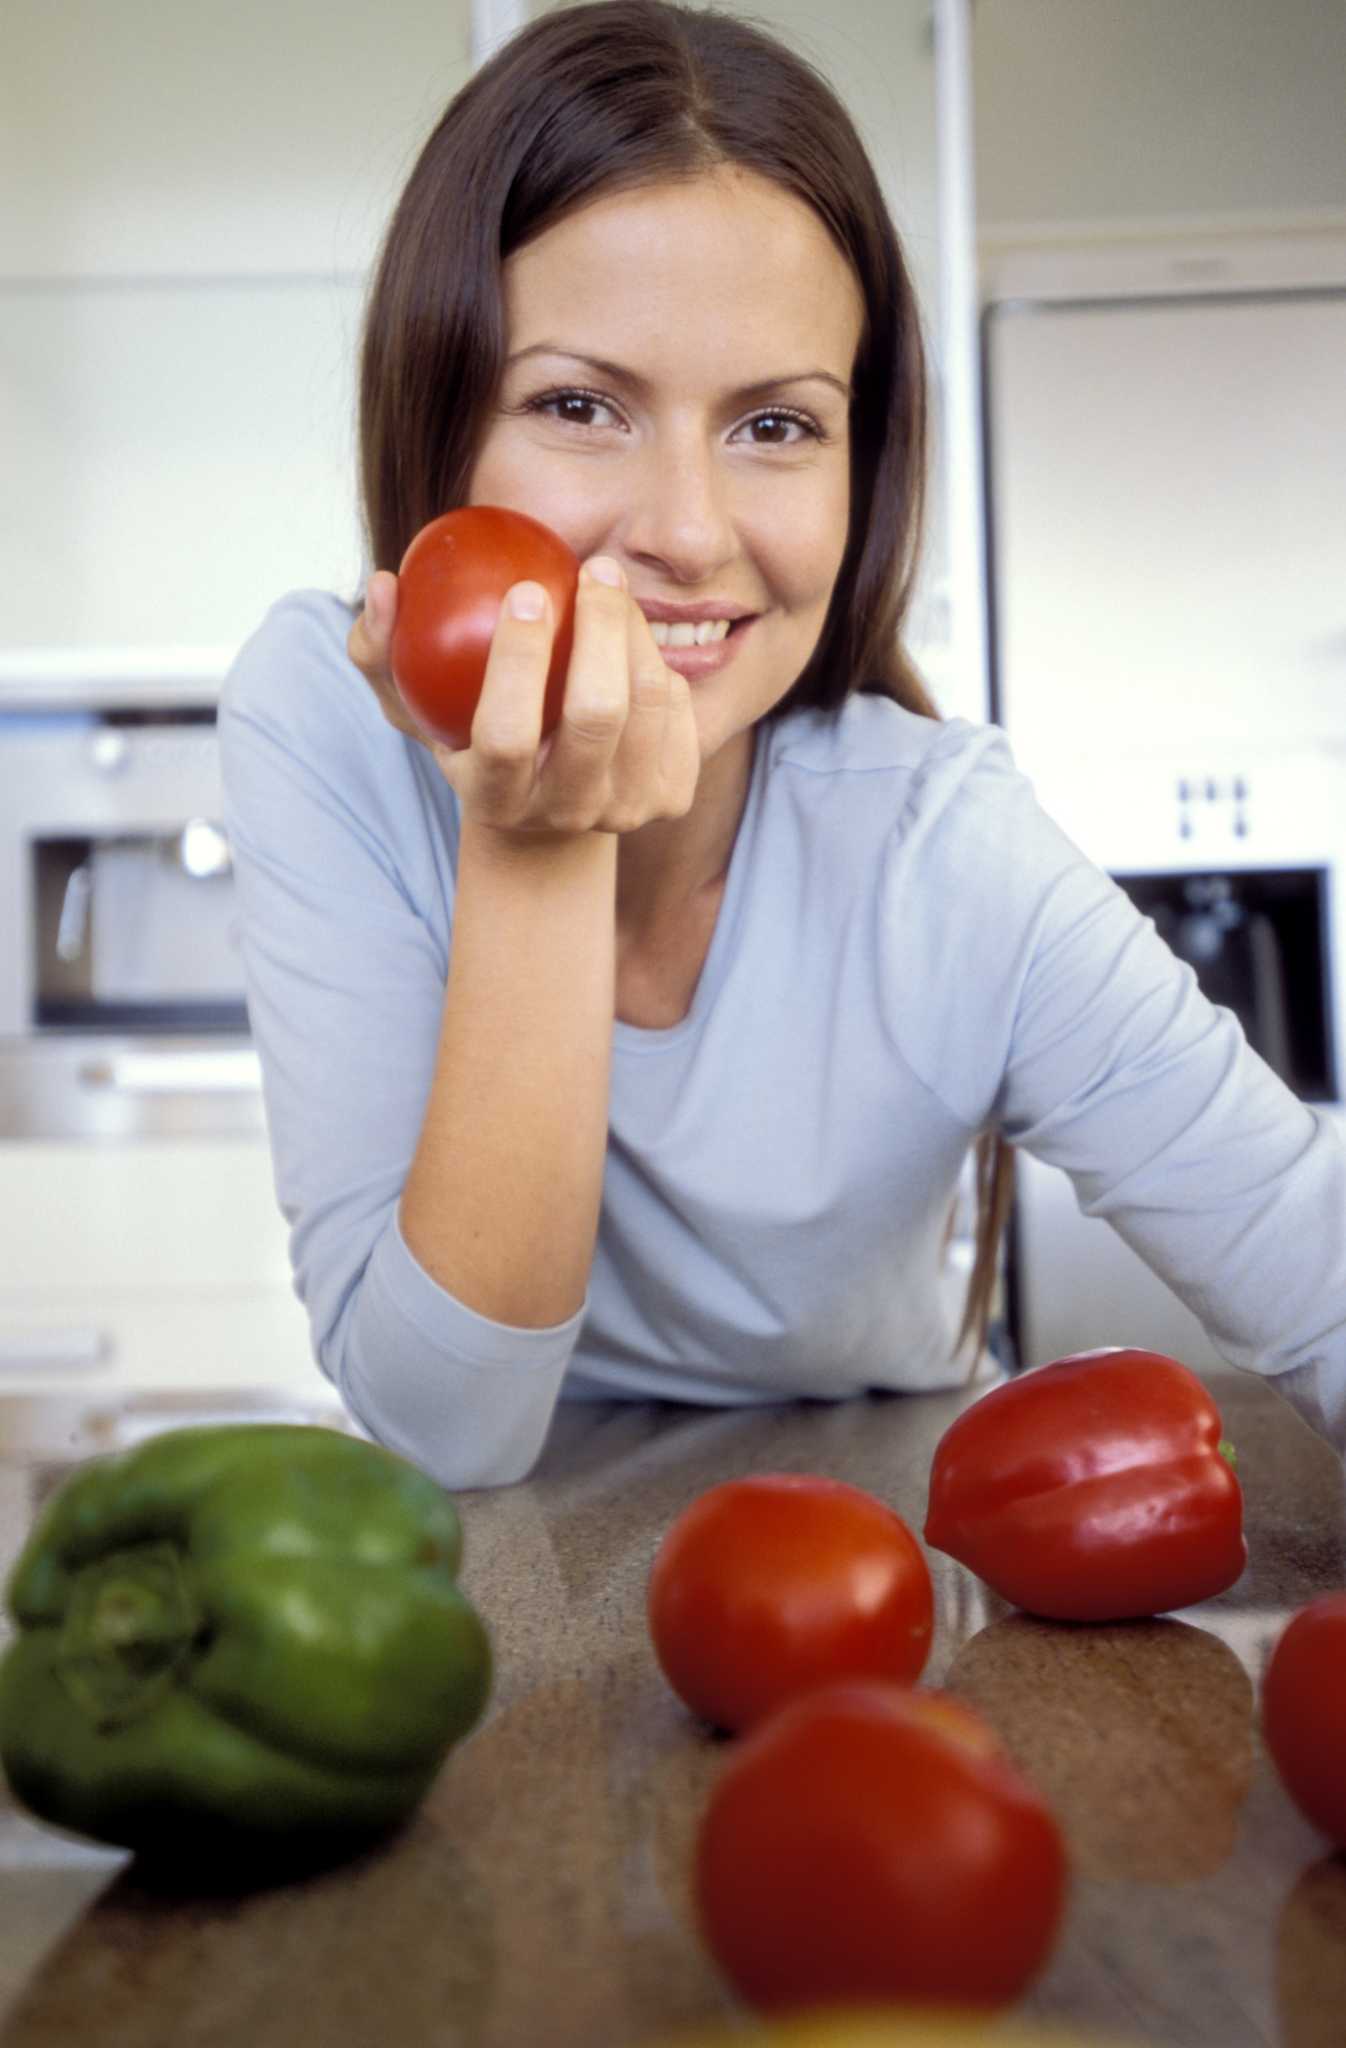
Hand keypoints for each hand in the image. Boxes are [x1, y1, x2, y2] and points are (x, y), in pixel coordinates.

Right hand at [347, 558, 699, 835]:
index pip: (508, 736)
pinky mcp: (672, 796)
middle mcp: (565, 813)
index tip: (525, 591)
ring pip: (649, 701)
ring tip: (607, 590)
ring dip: (635, 630)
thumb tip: (383, 584)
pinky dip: (659, 659)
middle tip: (594, 569)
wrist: (545, 815)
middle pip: (597, 717)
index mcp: (495, 797)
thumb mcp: (413, 705)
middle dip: (602, 628)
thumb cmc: (465, 737)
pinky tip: (630, 639)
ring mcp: (626, 810)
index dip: (518, 661)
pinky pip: (679, 706)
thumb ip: (380, 649)